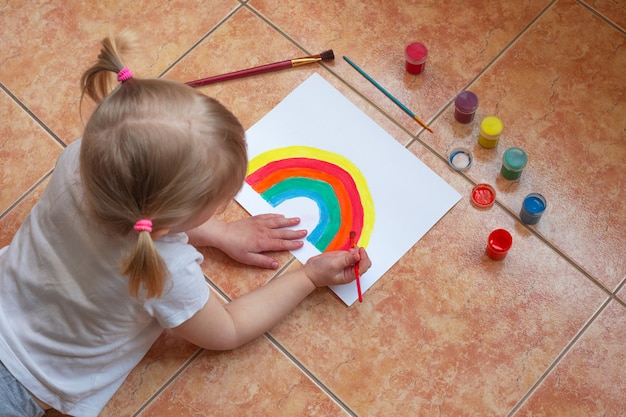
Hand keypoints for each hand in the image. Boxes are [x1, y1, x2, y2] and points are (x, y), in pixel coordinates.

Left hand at [188, 214, 306, 268]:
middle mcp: (264, 232)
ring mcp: (259, 224)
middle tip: (305, 231)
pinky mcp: (254, 219)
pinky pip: (268, 216)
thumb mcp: (247, 259)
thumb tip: (276, 264)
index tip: (301, 243)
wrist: (223, 234)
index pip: (281, 244)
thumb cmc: (234, 248)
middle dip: (294, 232)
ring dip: (288, 221)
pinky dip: (276, 216)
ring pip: (277, 222)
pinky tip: (281, 216)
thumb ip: (263, 261)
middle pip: (282, 232)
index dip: (292, 244)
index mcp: (263, 243)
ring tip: (298, 220)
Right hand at [304, 247, 370, 287]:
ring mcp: (347, 265)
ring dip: (357, 252)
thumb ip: (347, 260)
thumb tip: (358, 254)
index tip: (359, 250)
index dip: (364, 257)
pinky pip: (352, 254)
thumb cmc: (320, 272)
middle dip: (362, 254)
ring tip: (350, 249)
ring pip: (359, 257)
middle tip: (355, 249)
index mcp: (350, 275)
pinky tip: (348, 248)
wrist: (310, 272)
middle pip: (364, 262)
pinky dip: (352, 250)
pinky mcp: (343, 259)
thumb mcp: (334, 265)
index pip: (363, 266)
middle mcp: (350, 270)